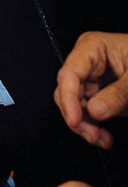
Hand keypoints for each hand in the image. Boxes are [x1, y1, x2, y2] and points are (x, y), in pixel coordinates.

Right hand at [53, 31, 127, 148]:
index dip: (68, 99)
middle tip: (92, 134)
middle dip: (78, 117)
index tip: (75, 119)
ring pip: (74, 106)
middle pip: (67, 92)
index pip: (70, 74)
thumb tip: (96, 109)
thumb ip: (119, 93)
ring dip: (86, 126)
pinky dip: (93, 127)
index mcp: (93, 47)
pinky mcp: (98, 94)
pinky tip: (103, 136)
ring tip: (102, 138)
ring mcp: (91, 79)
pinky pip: (86, 113)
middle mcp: (87, 63)